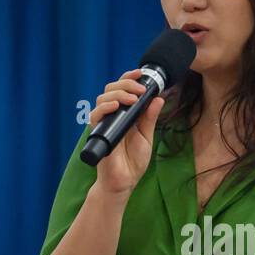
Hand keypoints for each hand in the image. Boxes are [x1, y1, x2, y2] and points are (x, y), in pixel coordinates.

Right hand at [88, 68, 165, 197]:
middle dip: (126, 83)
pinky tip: (116, 105)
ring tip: (132, 99)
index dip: (129, 78)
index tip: (141, 73)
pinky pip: (96, 115)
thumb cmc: (133, 161)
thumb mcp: (147, 136)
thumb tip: (158, 98)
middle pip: (112, 88)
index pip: (123, 89)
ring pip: (103, 97)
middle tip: (140, 90)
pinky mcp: (98, 132)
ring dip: (118, 93)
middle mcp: (113, 115)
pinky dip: (105, 107)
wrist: (124, 181)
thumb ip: (150, 118)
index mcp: (125, 114)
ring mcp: (104, 123)